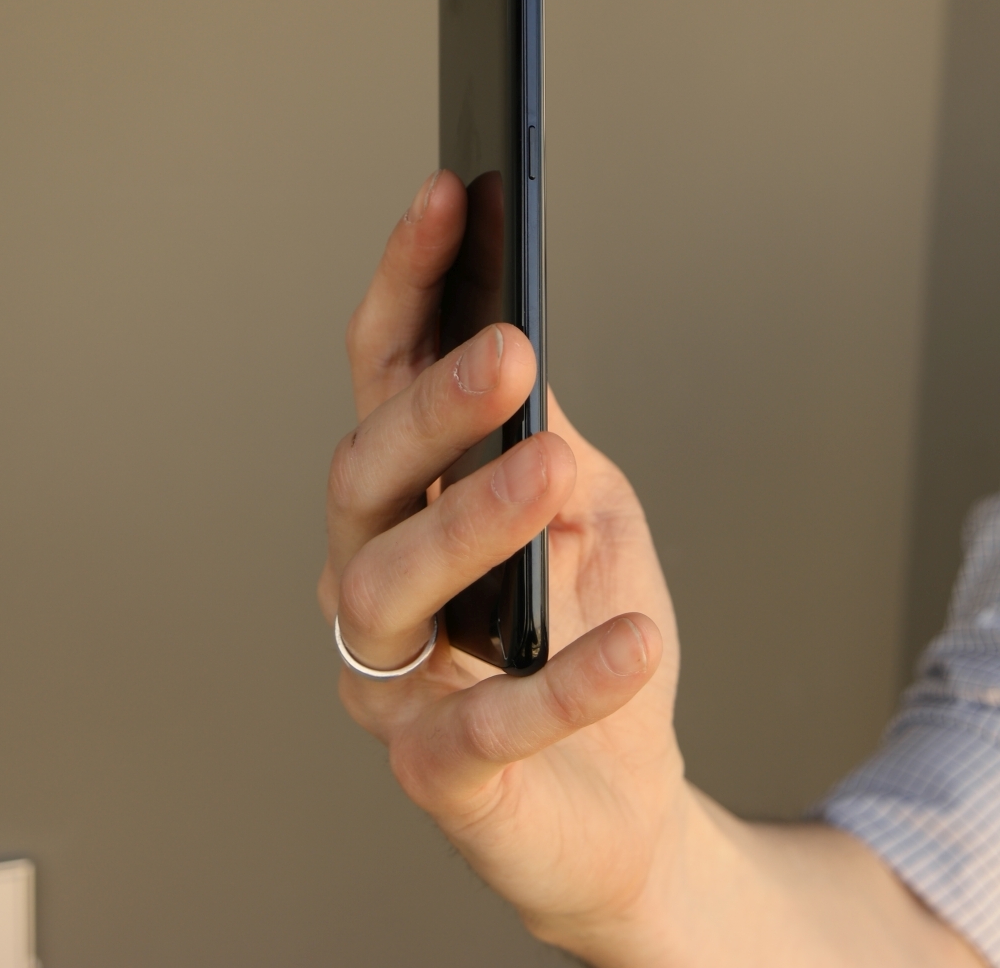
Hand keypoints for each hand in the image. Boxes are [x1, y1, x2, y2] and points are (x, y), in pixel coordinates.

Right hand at [317, 168, 686, 949]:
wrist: (628, 801)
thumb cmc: (592, 636)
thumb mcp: (593, 511)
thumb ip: (550, 443)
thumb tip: (530, 382)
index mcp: (403, 500)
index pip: (380, 377)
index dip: (403, 286)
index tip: (448, 197)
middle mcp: (368, 578)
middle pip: (365, 476)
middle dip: (431, 409)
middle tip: (511, 353)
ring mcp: (390, 681)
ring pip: (387, 589)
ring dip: (470, 522)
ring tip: (550, 472)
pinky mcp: (437, 774)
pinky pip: (483, 727)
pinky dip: (564, 683)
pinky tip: (634, 642)